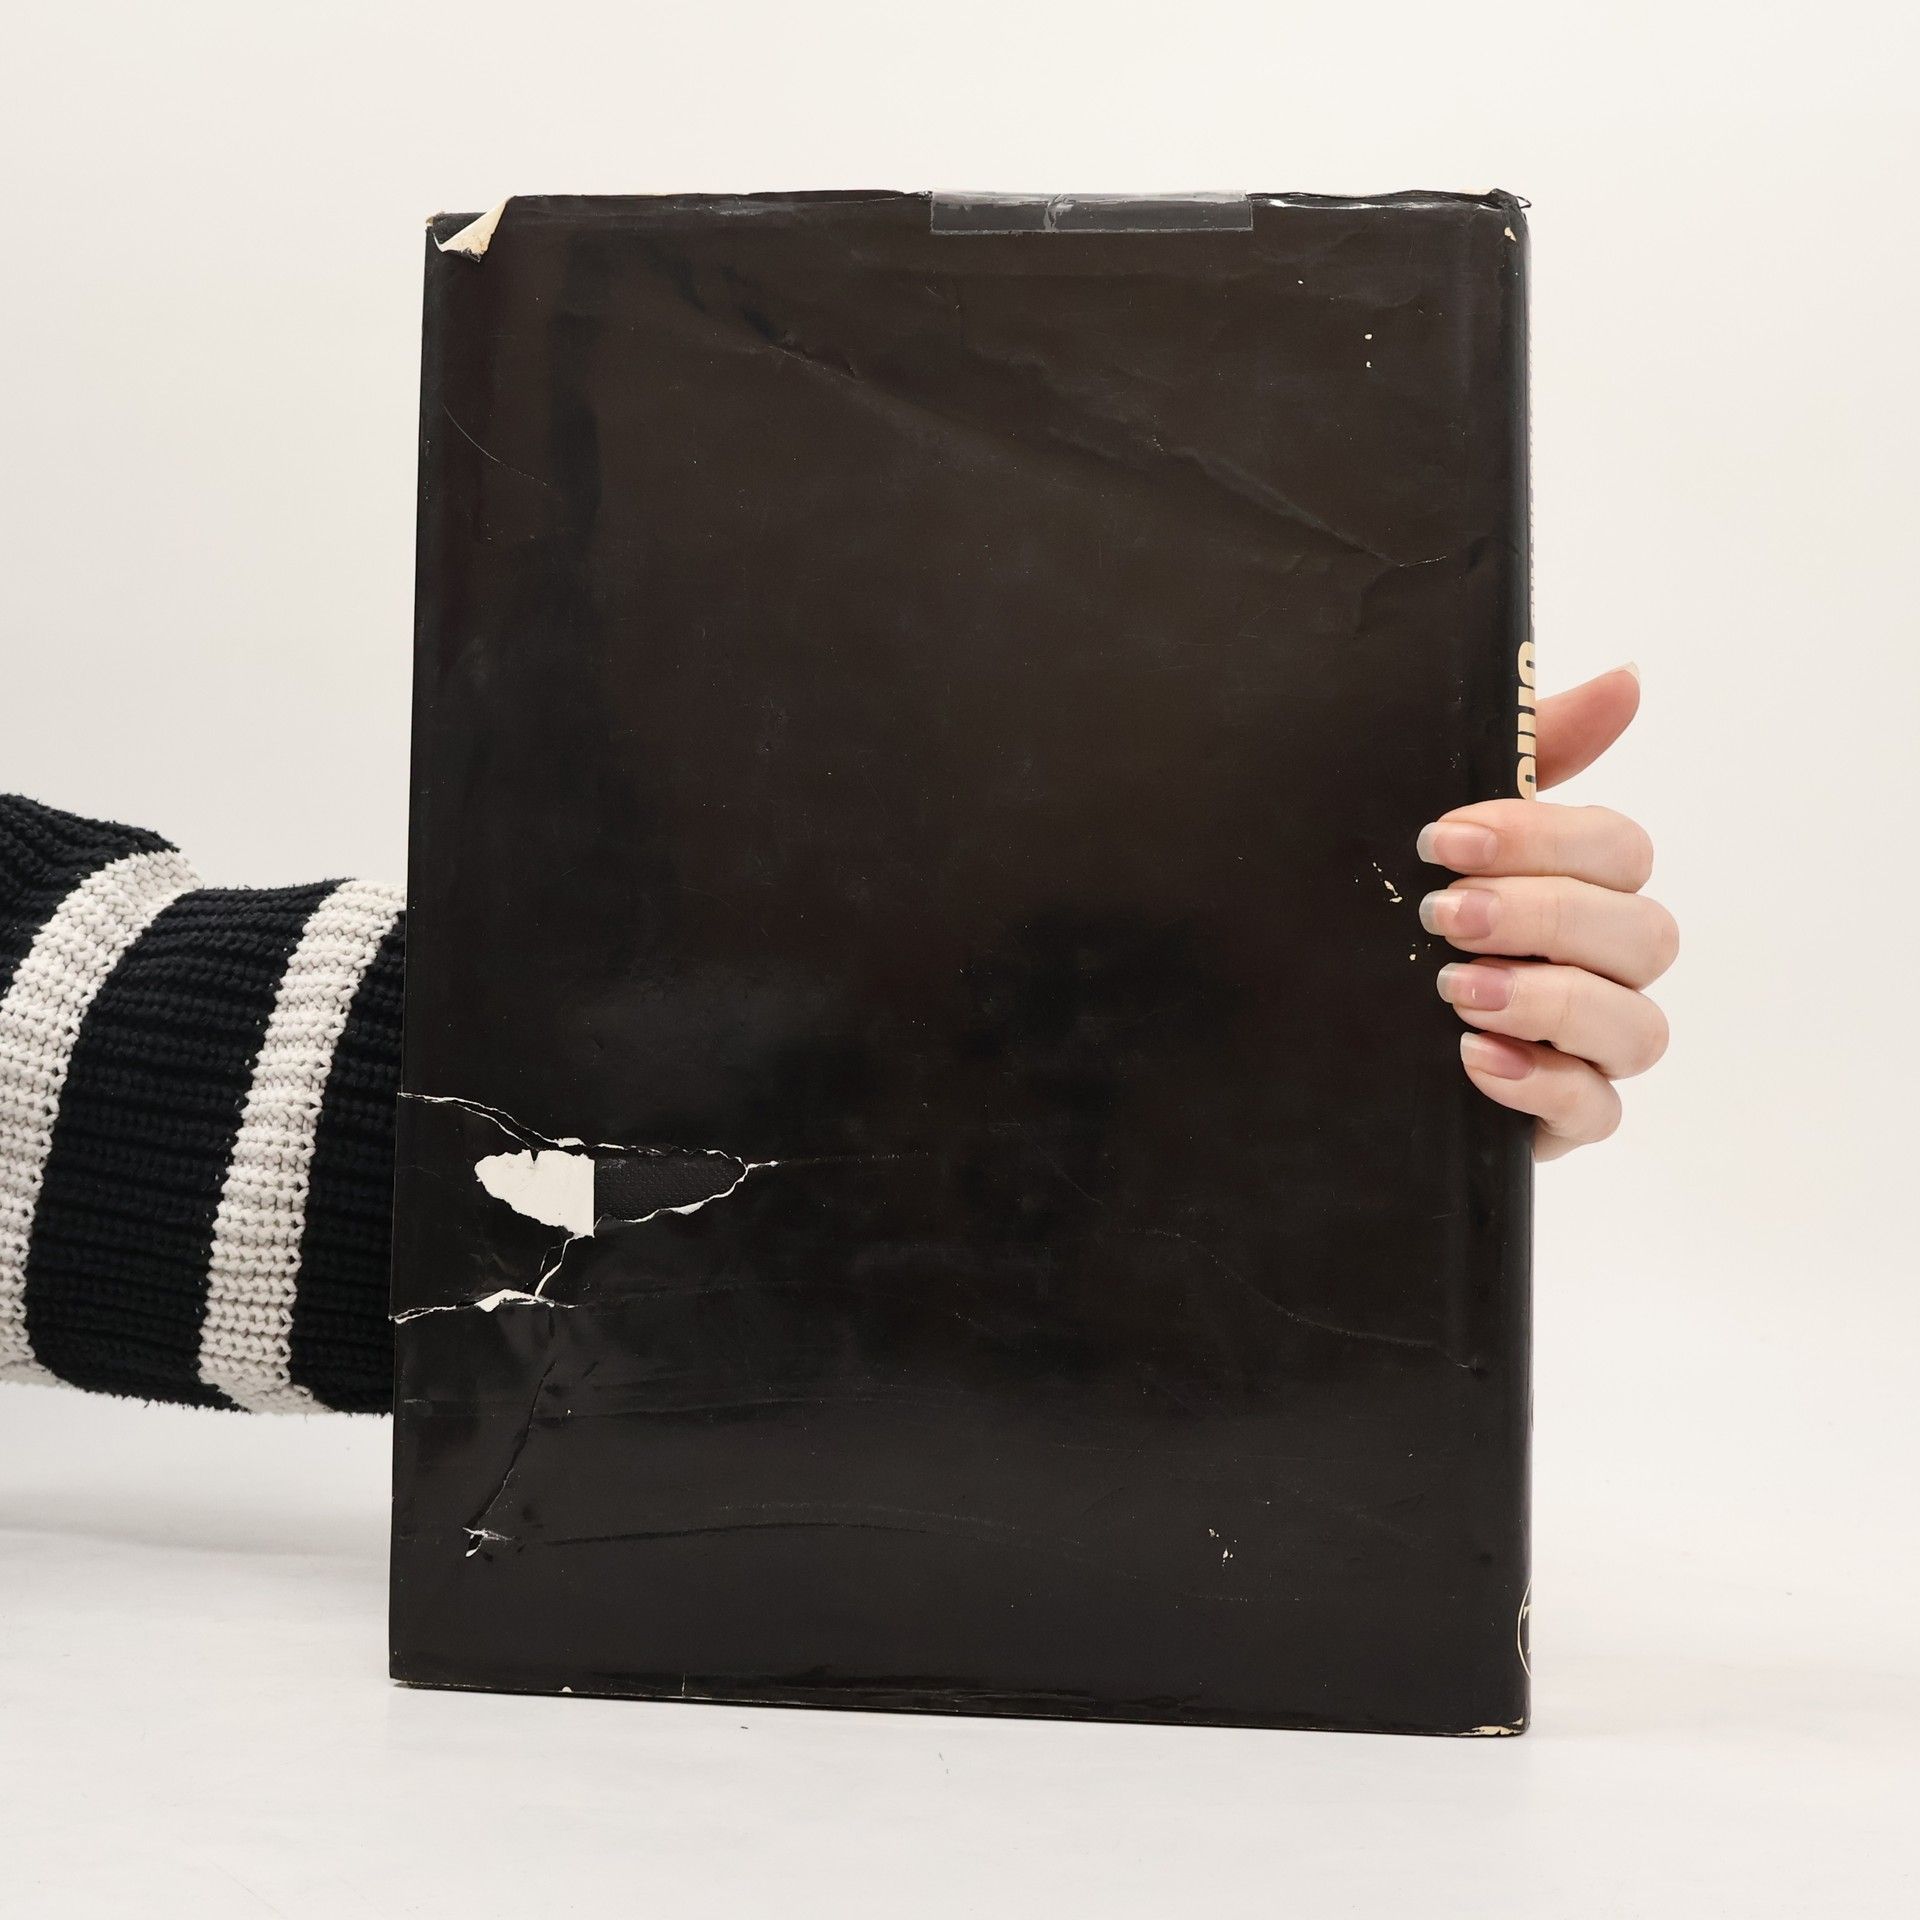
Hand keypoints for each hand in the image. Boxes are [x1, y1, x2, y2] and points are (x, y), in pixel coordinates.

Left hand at [1417, 666, 1674, 1159]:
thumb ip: (1531, 753)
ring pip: (1639, 1028)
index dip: (1545, 840)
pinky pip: (1597, 1112)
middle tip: (1445, 916)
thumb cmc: (1379, 916)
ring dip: (1553, 1000)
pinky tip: (1475, 1059)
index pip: (1619, 851)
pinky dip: (1544, 1084)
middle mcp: (1595, 967)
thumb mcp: (1435, 835)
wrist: (1285, 1019)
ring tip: (1456, 991)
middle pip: (1644, 934)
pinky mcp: (1555, 1122)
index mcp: (1574, 887)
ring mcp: (1583, 1050)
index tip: (1443, 840)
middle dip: (1545, 918)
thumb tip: (1627, 679)